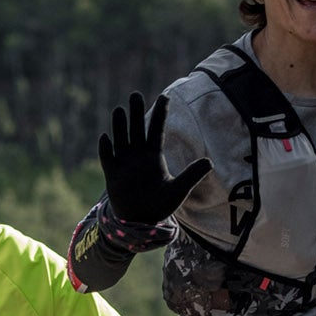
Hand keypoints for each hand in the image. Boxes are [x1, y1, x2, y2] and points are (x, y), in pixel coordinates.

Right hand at [98, 92, 211, 225]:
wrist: (141, 221)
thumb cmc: (160, 205)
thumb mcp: (179, 190)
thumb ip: (192, 175)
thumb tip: (209, 162)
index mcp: (154, 156)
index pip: (157, 130)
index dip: (161, 113)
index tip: (164, 96)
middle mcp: (138, 156)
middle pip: (136, 129)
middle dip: (136, 112)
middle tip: (135, 94)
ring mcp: (124, 164)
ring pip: (121, 139)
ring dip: (120, 125)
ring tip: (119, 109)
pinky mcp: (112, 175)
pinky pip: (108, 158)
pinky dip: (106, 149)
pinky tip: (106, 137)